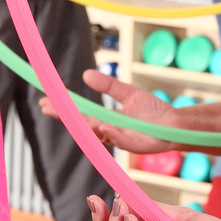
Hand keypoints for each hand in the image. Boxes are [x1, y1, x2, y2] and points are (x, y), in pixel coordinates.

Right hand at [38, 69, 183, 153]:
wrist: (176, 125)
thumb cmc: (153, 112)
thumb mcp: (128, 94)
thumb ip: (109, 86)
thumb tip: (86, 75)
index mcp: (105, 121)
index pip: (79, 115)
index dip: (62, 109)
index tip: (44, 101)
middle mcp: (109, 133)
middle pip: (82, 125)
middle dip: (64, 117)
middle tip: (46, 107)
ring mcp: (121, 140)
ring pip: (98, 134)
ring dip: (83, 125)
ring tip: (68, 115)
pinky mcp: (136, 145)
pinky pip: (121, 139)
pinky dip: (111, 133)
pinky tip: (102, 125)